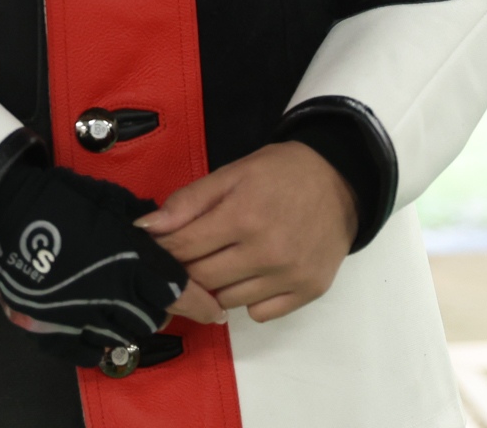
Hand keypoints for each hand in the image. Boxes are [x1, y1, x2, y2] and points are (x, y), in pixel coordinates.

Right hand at [0, 164, 192, 367]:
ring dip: (136, 321)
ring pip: (128, 333)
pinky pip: (92, 349)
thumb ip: (140, 224)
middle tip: (163, 296)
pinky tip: (104, 326)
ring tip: (129, 304)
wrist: (2, 212)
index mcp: (128, 257)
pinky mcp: (55, 330)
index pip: (178, 289)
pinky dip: (104, 340)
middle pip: (157, 315)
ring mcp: (82, 315)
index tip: (214, 309)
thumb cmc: (56, 200)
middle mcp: (110, 292)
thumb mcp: (108, 202)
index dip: (200, 301)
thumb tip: (161, 232)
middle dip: (165, 307)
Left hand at [136, 141, 356, 322]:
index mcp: (243, 216)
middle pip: (202, 279)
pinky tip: (255, 274)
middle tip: (194, 252)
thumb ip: (188, 201)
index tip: (162, 246)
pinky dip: (251, 298)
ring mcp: (290, 276)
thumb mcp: (232, 173)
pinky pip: (260, 313)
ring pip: (228, 302)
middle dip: (189, 268)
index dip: (165, 249)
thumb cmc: (279, 173)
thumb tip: (146, 228)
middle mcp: (267, 252)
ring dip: (219, 285)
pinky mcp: (309, 291)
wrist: (341, 180)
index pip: (183, 249)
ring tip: (228, 259)